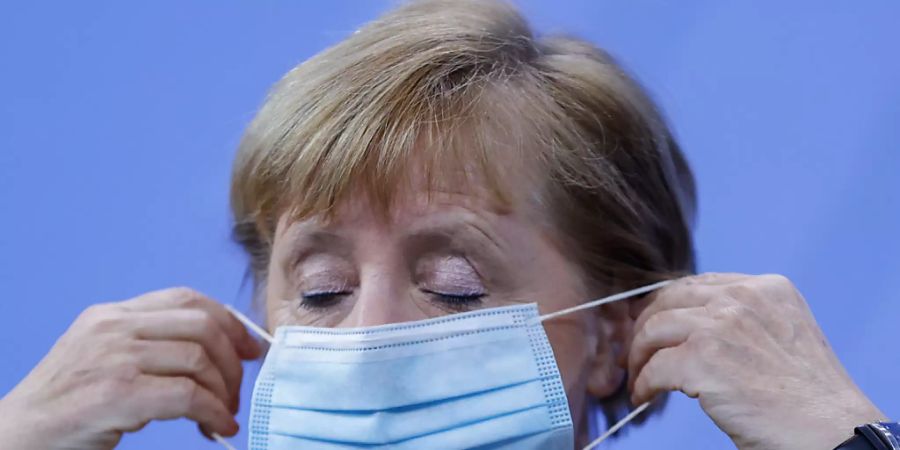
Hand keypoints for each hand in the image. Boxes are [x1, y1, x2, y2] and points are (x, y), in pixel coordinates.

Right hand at [0, 288, 261, 449]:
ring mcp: (114, 358)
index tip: (251, 348)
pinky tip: (217, 427)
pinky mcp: (116, 394)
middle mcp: (113, 328)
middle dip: (233, 359)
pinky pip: (187, 395)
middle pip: (201, 325)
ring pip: (199, 359)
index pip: (187, 299)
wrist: (17, 437)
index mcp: (112, 315)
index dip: (229, 322)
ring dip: (223, 391)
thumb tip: (217, 354)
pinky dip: (212, 412)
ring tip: (224, 413)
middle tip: (237, 390)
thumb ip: (150, 346)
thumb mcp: (105, 358)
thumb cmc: (67, 405)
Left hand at [626, 273, 885, 449]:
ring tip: (638, 377)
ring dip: (639, 355)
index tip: (656, 327)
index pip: (698, 284)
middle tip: (637, 352)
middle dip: (645, 326)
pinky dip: (643, 383)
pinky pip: (654, 368)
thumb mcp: (783, 335)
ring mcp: (720, 326)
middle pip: (668, 299)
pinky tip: (645, 396)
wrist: (830, 432)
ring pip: (653, 329)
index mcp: (766, 288)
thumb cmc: (809, 398)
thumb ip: (744, 320)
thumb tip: (689, 325)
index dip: (670, 306)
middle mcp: (742, 298)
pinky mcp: (702, 359)